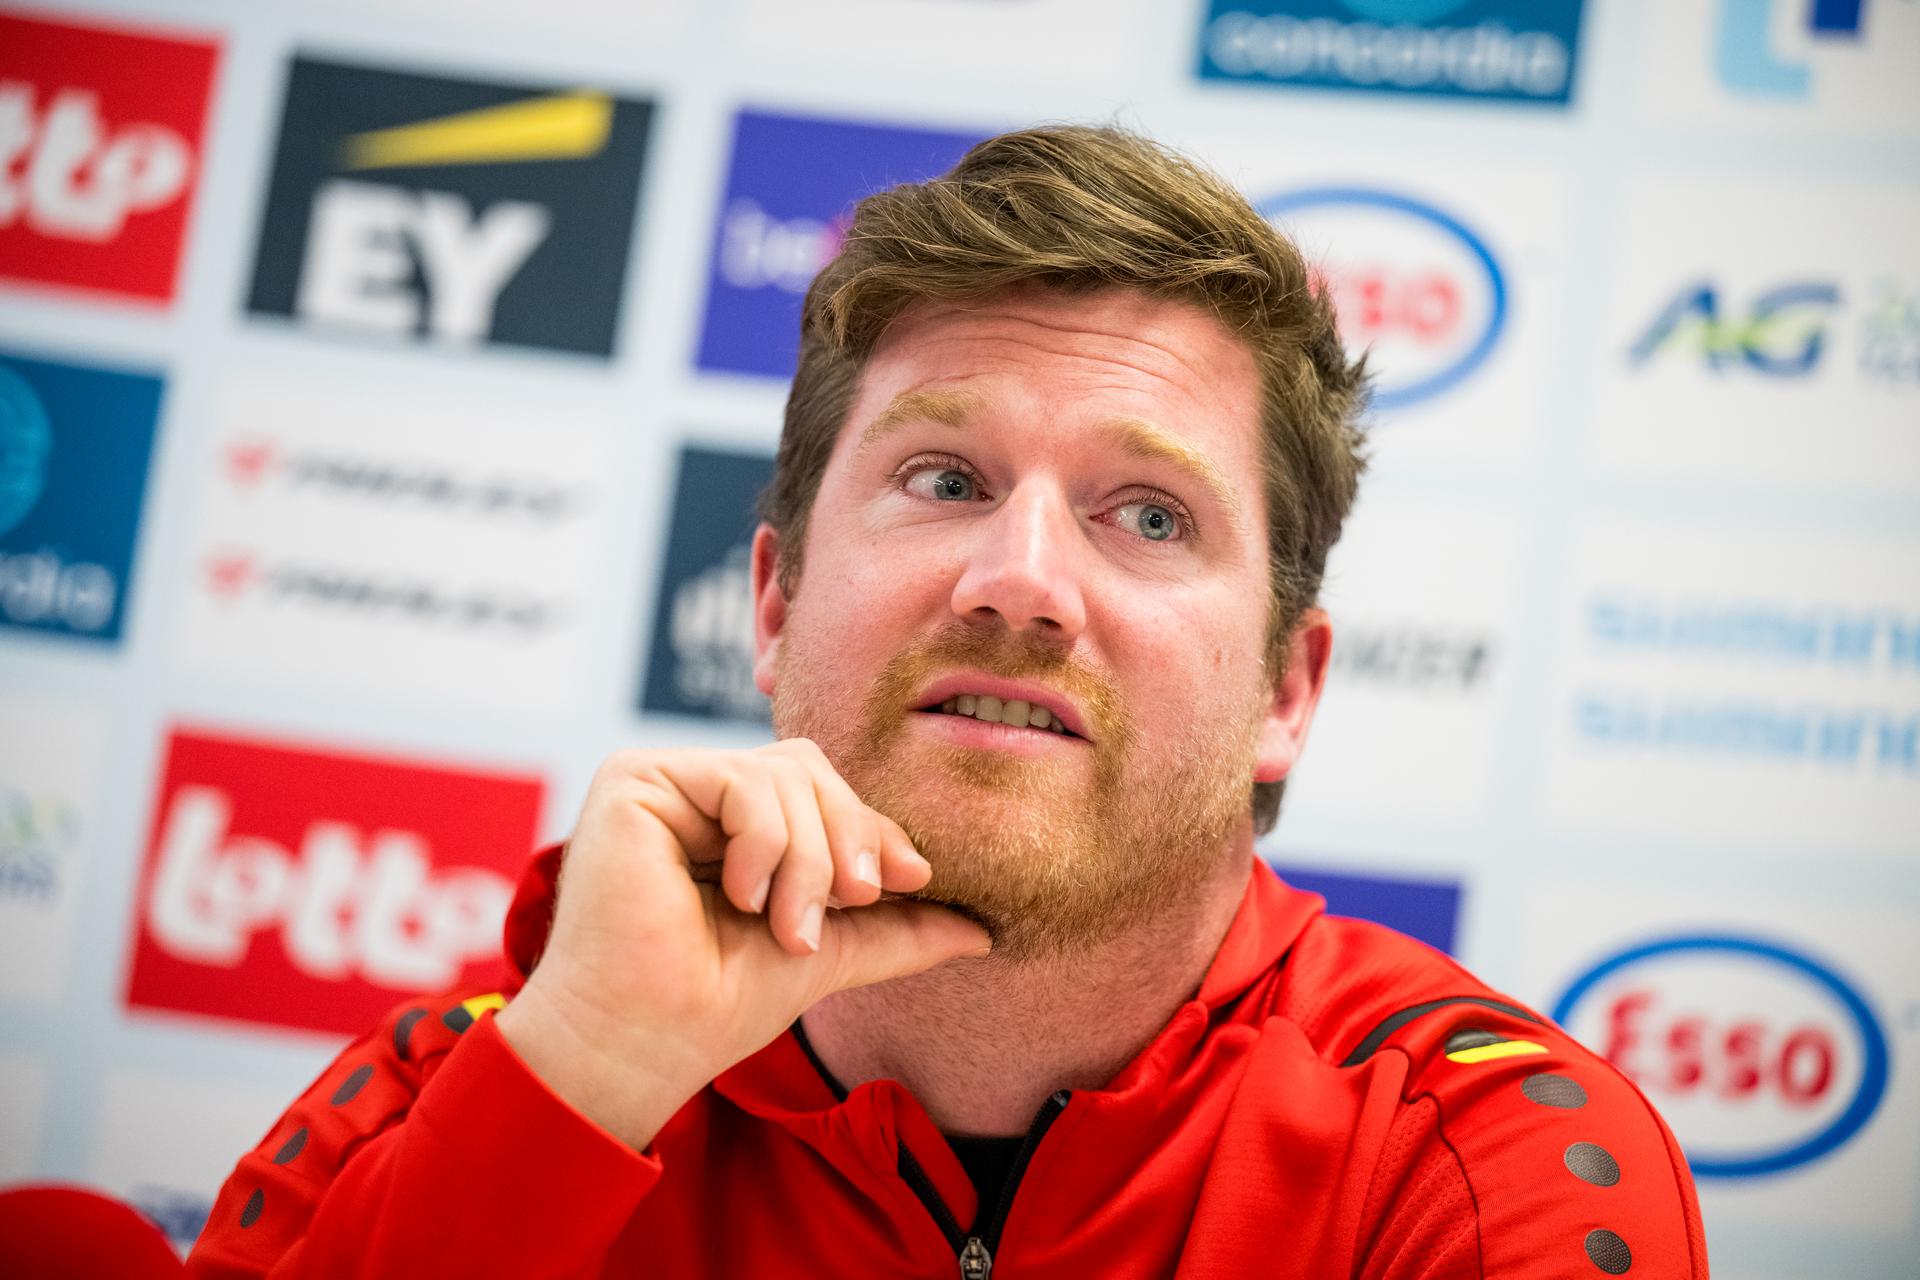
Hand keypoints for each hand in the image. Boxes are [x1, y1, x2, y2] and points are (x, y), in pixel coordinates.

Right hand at [494, 739, 989, 1148]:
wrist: (648, 1042)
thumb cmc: (717, 1005)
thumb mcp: (830, 953)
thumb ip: (897, 930)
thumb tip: (983, 930)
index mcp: (734, 820)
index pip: (823, 788)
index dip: (872, 827)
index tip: (915, 880)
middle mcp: (695, 790)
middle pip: (808, 767)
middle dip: (849, 838)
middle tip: (852, 905)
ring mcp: (664, 781)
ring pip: (783, 775)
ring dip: (807, 860)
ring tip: (791, 929)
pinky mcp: (634, 781)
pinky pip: (740, 780)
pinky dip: (765, 846)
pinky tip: (743, 899)